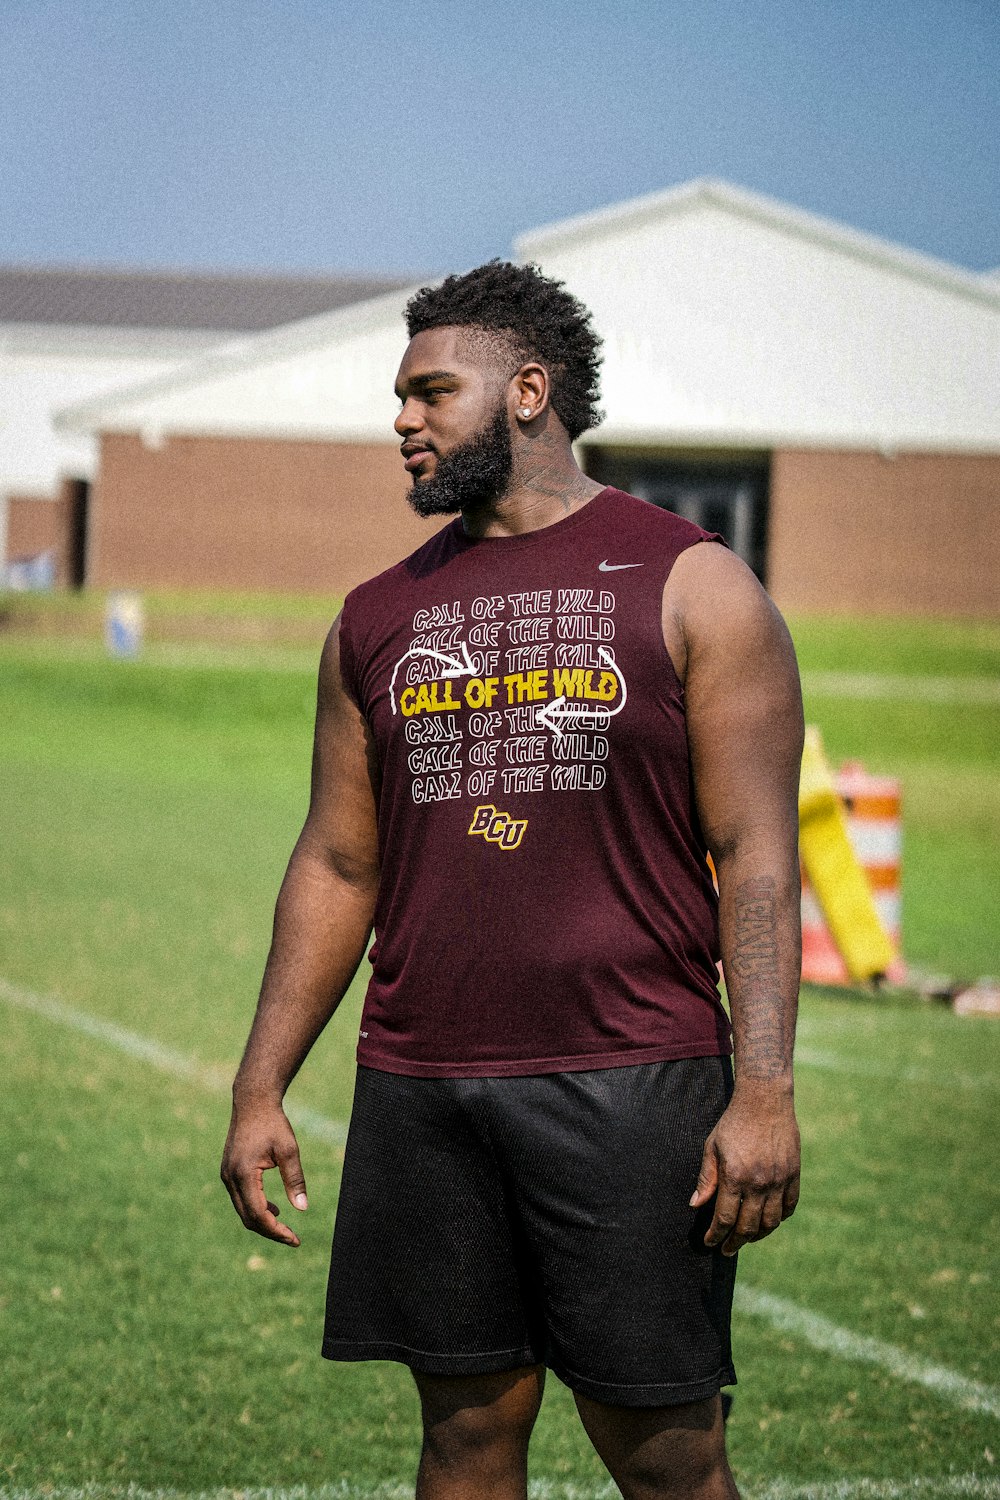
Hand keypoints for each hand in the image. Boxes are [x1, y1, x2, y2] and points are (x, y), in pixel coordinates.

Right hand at [220, 1099, 308, 1246]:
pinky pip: (240, 1198)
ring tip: (285, 1227)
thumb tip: (302, 1208)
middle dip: (270, 1231)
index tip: (295, 1239)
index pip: (259, 1214)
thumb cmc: (273, 1123)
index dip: (277, 1231)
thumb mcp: (289, 1149)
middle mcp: (230, 1178)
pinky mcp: (228, 1172)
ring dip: (262, 1221)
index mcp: (244, 1174)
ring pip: (242, 1210)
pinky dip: (255, 1208)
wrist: (253, 1102)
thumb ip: (295, 1179)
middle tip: (292, 1238)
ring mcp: (226, 1176)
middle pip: (248, 1218)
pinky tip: (273, 1207)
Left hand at [690, 1083, 799, 1255]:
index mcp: (735, 1177)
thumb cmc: (733, 1122)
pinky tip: (770, 1221)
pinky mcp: (794, 1174)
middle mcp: (759, 1183)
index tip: (710, 1242)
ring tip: (747, 1239)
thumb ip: (706, 1179)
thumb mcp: (712, 1147)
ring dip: (758, 1236)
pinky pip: (789, 1206)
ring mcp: (779, 1180)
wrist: (765, 1100)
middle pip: (748, 1227)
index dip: (715, 1235)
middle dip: (735, 1243)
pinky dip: (780, 1218)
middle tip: (726, 1250)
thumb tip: (696, 1206)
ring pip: (771, 1222)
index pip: (724, 1219)